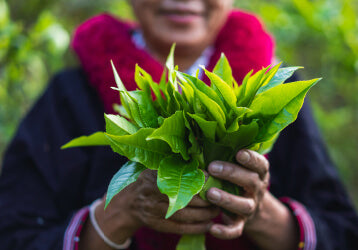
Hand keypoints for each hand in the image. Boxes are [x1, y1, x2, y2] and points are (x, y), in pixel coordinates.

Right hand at [97, 169, 218, 240]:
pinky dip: (197, 228)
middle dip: (205, 198)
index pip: (179, 178)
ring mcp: (155, 212)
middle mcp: (154, 194)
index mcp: (154, 176)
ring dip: (204, 214)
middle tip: (220, 196)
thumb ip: (173, 163)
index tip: (213, 178)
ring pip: (185, 215)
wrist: (129, 204)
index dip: (198, 179)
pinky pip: (181, 228)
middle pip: (185, 198)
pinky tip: (208, 225)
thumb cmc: (148, 181)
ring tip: (217, 209)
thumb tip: (198, 154)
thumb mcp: (155, 168)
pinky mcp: (158, 225)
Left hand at [205, 150, 298, 249]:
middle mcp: (257, 189)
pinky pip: (236, 230)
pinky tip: (212, 228)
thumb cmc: (239, 179)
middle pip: (250, 181)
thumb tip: (201, 136)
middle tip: (213, 167)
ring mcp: (250, 207)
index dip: (251, 158)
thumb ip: (227, 154)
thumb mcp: (239, 166)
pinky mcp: (242, 223)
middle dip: (232, 173)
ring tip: (209, 193)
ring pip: (243, 205)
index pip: (260, 164)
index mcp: (258, 172)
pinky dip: (225, 231)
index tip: (239, 153)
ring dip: (227, 199)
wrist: (254, 209)